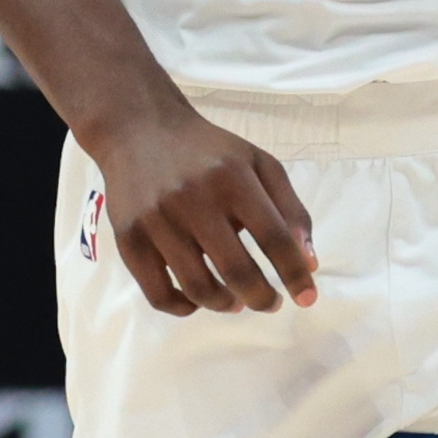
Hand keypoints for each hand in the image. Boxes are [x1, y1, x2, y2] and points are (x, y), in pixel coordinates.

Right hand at [87, 102, 317, 315]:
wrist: (139, 129)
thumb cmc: (208, 151)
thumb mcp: (258, 164)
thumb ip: (290, 209)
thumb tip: (308, 262)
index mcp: (232, 177)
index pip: (274, 237)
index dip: (295, 274)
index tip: (307, 298)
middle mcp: (193, 199)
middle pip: (237, 270)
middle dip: (263, 298)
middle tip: (271, 304)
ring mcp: (156, 221)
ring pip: (198, 288)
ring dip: (226, 305)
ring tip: (236, 301)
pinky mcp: (129, 238)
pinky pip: (158, 293)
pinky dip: (184, 308)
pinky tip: (198, 301)